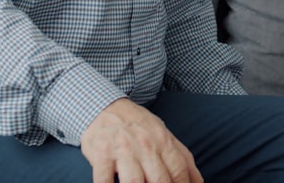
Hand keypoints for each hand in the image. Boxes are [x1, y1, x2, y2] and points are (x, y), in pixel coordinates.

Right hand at [80, 98, 202, 182]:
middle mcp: (145, 145)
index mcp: (163, 141)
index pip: (179, 172)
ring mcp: (122, 149)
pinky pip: (104, 179)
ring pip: (134, 182)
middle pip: (159, 180)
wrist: (105, 107)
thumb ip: (182, 159)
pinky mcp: (101, 154)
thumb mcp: (164, 135)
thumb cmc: (138, 126)